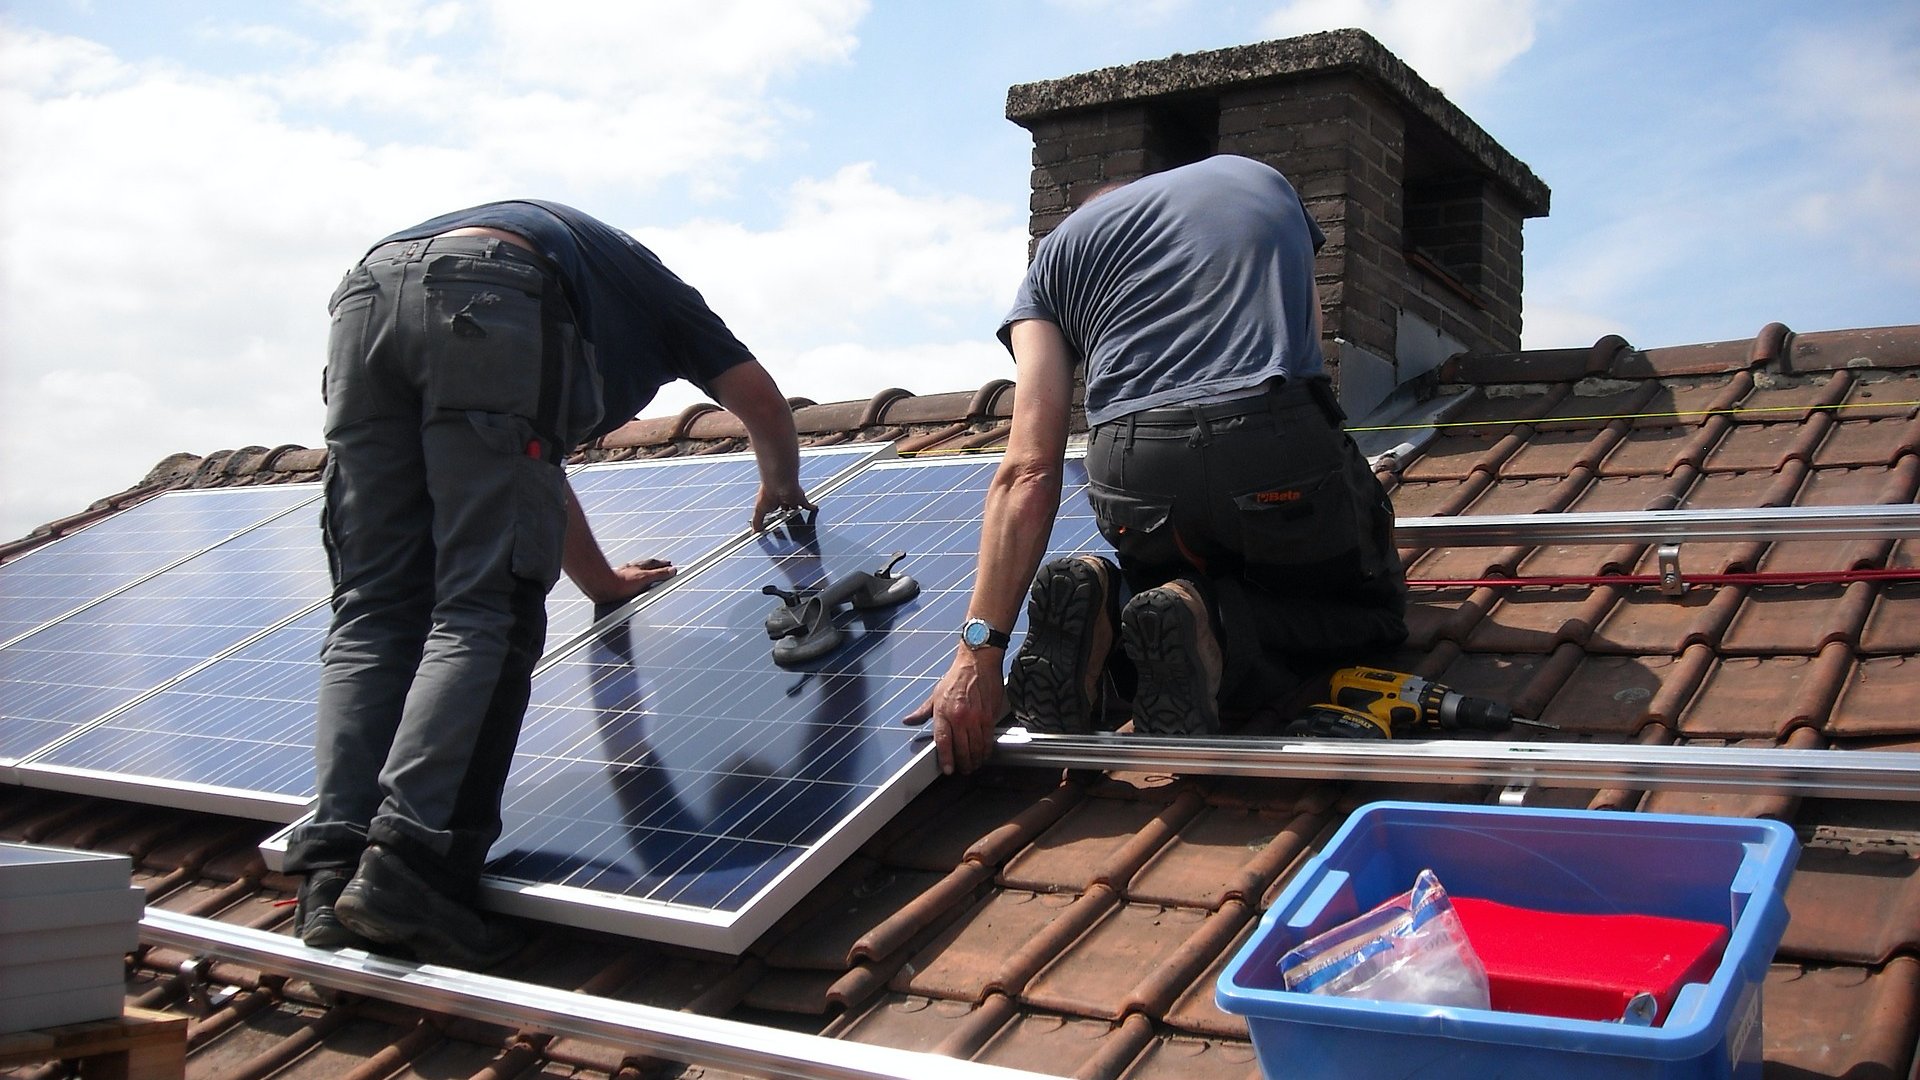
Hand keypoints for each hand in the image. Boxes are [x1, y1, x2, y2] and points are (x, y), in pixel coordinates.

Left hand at [591, 557, 673, 604]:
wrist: (601, 588)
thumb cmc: (621, 584)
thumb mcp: (645, 579)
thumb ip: (659, 575)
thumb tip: (672, 570)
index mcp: (639, 567)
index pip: (654, 563)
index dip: (663, 565)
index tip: (670, 565)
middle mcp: (631, 569)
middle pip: (646, 566)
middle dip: (655, 567)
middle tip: (663, 568)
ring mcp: (623, 575)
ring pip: (636, 572)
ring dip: (643, 573)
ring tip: (648, 575)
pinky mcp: (616, 582)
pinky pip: (628, 579)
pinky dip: (633, 580)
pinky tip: (631, 584)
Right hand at [752, 480, 816, 531]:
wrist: (779, 482)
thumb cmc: (768, 493)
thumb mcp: (760, 510)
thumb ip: (757, 522)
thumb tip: (753, 533)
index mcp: (772, 501)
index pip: (773, 509)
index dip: (773, 515)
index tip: (774, 522)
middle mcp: (782, 499)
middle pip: (786, 507)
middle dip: (787, 511)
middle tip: (788, 519)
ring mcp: (792, 498)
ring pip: (796, 506)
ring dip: (798, 510)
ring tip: (801, 517)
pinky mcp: (800, 498)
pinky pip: (807, 504)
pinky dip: (811, 507)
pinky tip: (815, 508)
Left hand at [904, 650, 1002, 774]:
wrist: (977, 662)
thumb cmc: (957, 677)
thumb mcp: (935, 694)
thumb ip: (922, 712)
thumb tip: (909, 720)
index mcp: (943, 712)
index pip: (943, 742)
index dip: (946, 759)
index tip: (948, 769)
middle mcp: (960, 717)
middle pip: (962, 749)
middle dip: (963, 764)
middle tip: (963, 770)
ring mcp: (976, 717)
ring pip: (977, 747)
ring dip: (975, 759)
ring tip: (973, 765)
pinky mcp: (989, 716)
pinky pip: (988, 738)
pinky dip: (986, 749)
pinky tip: (984, 753)